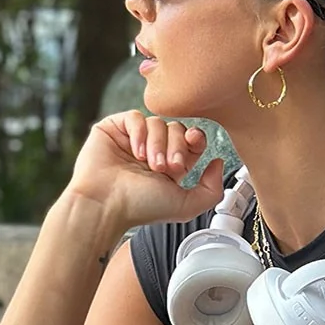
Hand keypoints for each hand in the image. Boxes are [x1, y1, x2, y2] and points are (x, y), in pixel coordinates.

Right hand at [67, 110, 224, 229]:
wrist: (106, 204)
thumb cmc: (140, 208)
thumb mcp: (186, 206)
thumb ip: (212, 190)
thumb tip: (218, 163)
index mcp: (168, 167)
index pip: (189, 140)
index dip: (195, 138)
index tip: (194, 142)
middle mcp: (151, 152)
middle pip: (177, 129)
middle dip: (176, 146)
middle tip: (167, 167)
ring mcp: (131, 140)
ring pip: (157, 122)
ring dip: (157, 143)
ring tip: (149, 164)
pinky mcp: (113, 130)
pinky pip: (135, 116)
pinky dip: (139, 132)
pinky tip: (135, 151)